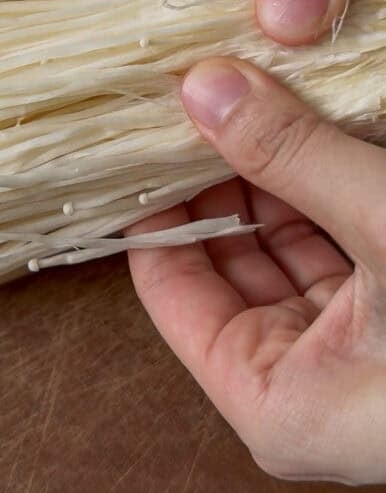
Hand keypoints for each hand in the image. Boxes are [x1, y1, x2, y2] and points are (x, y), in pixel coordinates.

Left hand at [128, 59, 385, 483]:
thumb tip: (207, 89)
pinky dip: (322, 188)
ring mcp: (349, 355)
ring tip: (251, 90)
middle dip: (221, 170)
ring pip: (285, 245)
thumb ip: (294, 158)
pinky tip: (309, 123)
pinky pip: (335, 246)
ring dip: (275, 170)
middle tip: (201, 89)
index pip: (170, 286)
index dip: (153, 199)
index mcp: (273, 403)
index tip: (143, 124)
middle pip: (228, 259)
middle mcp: (301, 386)